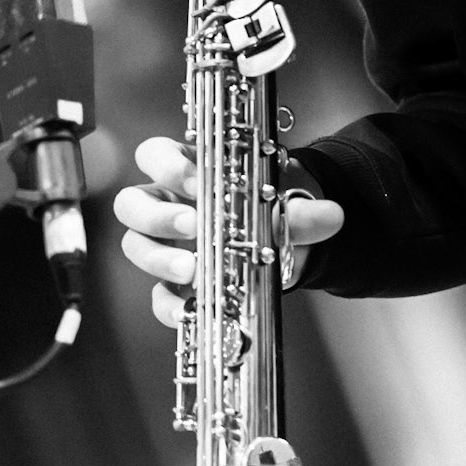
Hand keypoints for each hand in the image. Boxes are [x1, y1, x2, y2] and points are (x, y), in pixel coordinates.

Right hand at [113, 135, 344, 326]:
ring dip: (158, 258)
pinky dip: (170, 305)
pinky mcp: (171, 282)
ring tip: (191, 269)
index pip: (153, 156)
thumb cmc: (265, 210)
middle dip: (157, 215)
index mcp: (185, 171)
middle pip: (131, 203)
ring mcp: (163, 244)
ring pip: (134, 245)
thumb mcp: (284, 206)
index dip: (165, 165)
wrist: (277, 244)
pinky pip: (157, 294)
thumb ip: (304, 211)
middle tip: (192, 225)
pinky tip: (190, 310)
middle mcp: (164, 204)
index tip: (194, 181)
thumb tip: (333, 215)